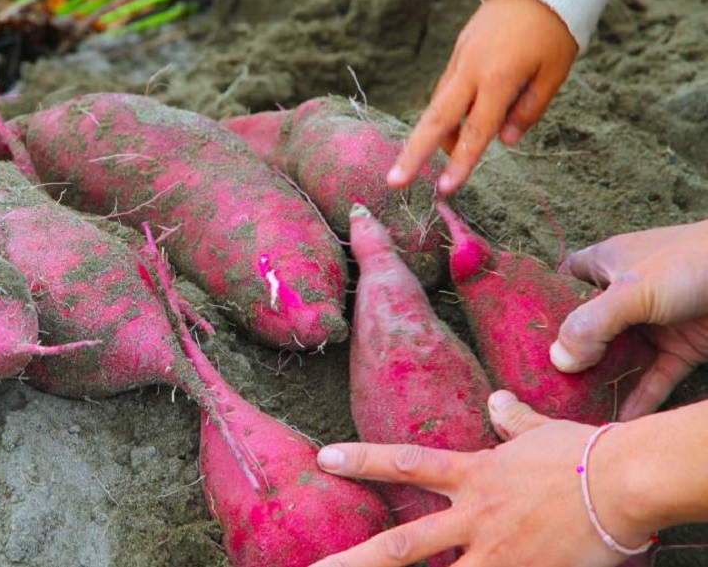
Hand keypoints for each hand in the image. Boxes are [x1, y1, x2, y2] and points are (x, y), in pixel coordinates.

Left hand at [309, 391, 647, 566]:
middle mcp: (473, 517)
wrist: (626, 480)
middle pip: (401, 545)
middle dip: (354, 561)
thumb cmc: (589, 452)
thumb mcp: (542, 431)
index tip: (325, 457)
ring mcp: (495, 552)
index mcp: (474, 476)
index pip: (405, 463)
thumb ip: (514, 421)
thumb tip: (498, 400)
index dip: (362, 461)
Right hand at [387, 0, 577, 193]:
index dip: (461, 162)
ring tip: (439, 157)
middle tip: (393, 182)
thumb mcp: (554, 72)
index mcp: (499, 77)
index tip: (445, 189)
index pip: (477, 130)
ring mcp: (459, 60)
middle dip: (413, 153)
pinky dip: (447, 112)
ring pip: (438, 105)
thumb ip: (529, 109)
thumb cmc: (553, 31)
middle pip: (436, 119)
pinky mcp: (457, 54)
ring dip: (435, 135)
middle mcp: (471, 70)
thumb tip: (505, 140)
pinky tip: (455, 126)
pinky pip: (447, 90)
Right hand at [551, 220, 707, 419]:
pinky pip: (653, 379)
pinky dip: (639, 400)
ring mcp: (654, 324)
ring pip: (618, 358)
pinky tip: (618, 424)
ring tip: (571, 411)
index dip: (541, 304)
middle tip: (539, 387)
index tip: (518, 335)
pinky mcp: (682, 349)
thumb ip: (590, 325)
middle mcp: (626, 296)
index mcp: (608, 265)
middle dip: (567, 357)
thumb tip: (558, 361)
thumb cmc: (693, 265)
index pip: (563, 281)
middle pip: (587, 329)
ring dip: (601, 382)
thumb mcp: (632, 291)